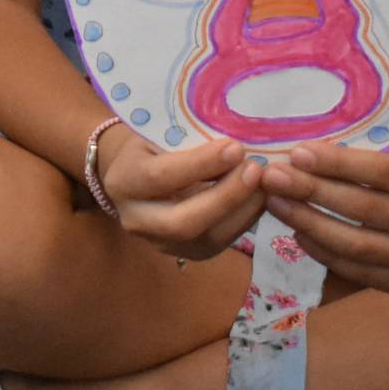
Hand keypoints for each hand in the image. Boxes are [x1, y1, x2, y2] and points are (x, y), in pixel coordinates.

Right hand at [98, 131, 268, 261]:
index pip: (161, 177)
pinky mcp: (187, 253)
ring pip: (207, 239)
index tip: (235, 148)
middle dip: (225, 198)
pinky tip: (260, 199)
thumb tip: (236, 149)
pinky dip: (245, 220)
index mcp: (123, 182)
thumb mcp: (157, 136)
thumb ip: (188, 144)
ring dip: (242, 211)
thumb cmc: (150, 147)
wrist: (133, 178)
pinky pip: (221, 243)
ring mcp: (161, 243)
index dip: (201, 164)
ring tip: (265, 184)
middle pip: (182, 222)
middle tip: (255, 171)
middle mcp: (137, 220)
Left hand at [257, 141, 388, 293]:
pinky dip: (320, 251)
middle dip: (311, 191)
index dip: (336, 163)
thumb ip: (362, 156)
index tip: (295, 153)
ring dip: (307, 222)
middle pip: (363, 209)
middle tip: (272, 177)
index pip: (381, 172)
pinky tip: (296, 231)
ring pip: (354, 244)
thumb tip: (298, 158)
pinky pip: (354, 270)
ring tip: (275, 202)